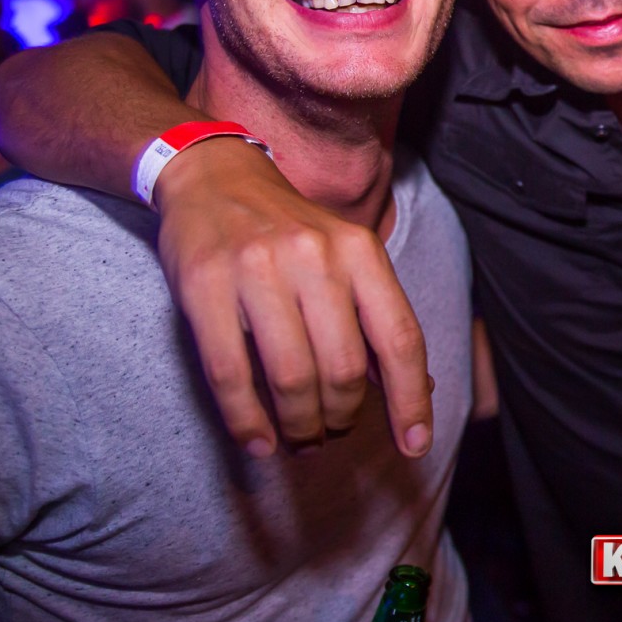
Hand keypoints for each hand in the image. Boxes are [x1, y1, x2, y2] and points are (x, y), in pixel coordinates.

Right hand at [154, 137, 432, 457]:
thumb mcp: (347, 256)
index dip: (411, 399)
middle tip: (331, 433)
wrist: (215, 176)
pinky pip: (231, 374)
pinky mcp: (205, 286)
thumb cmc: (291, 231)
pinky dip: (248, 421)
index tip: (415, 445)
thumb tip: (415, 390)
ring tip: (300, 440)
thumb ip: (377, 317)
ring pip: (292, 378)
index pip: (399, 338)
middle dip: (342, 417)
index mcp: (360, 251)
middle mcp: (315, 257)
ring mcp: (258, 270)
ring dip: (300, 426)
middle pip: (344, 369)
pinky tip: (258, 441)